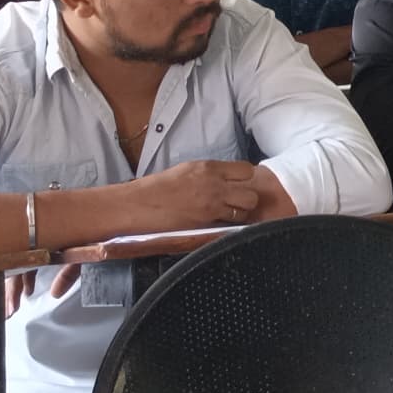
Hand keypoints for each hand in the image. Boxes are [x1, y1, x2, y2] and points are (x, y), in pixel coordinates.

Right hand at [140, 160, 279, 231]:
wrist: (139, 205)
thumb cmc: (157, 188)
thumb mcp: (186, 170)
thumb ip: (208, 174)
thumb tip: (223, 180)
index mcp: (208, 167)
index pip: (246, 169)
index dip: (245, 179)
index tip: (239, 184)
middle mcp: (215, 184)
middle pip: (252, 193)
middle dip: (247, 199)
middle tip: (237, 202)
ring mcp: (212, 204)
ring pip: (245, 210)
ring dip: (240, 213)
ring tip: (228, 214)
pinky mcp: (206, 221)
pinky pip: (230, 223)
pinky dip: (228, 224)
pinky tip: (219, 224)